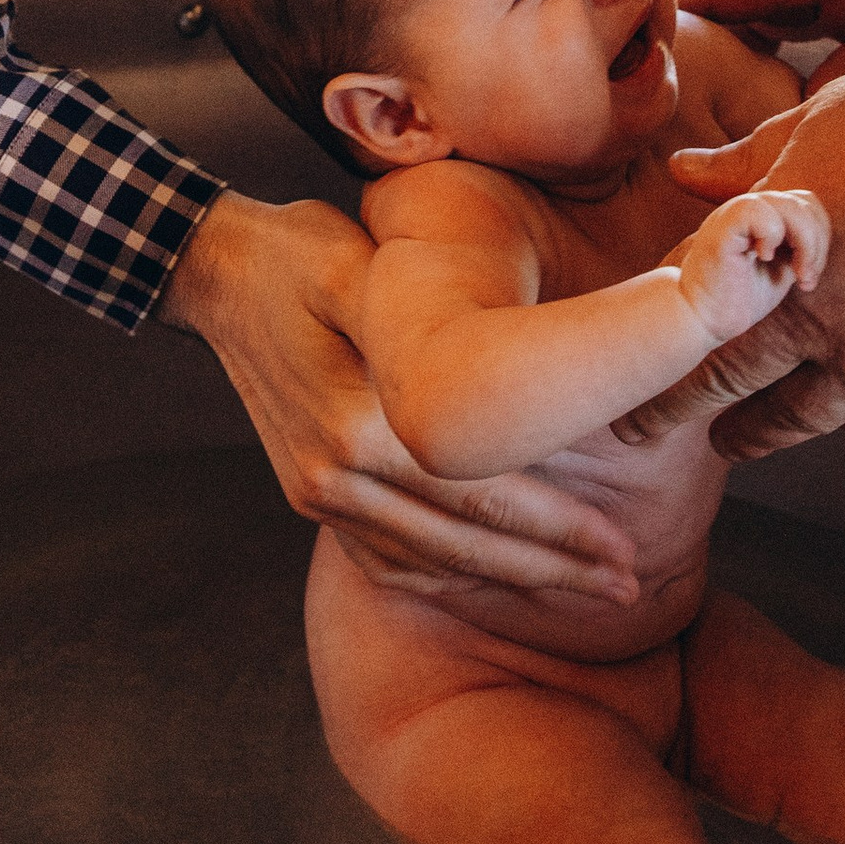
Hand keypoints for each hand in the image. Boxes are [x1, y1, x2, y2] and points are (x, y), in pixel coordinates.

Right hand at [161, 190, 639, 605]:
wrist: (217, 275)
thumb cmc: (300, 254)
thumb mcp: (356, 266)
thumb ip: (422, 324)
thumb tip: (514, 361)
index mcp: (357, 427)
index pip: (480, 497)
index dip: (557, 530)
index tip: (624, 552)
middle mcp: (335, 476)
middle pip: (463, 543)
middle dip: (552, 570)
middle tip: (628, 587)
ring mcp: (318, 494)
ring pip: (429, 563)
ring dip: (509, 581)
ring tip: (582, 589)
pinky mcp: (311, 495)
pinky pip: (388, 559)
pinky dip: (449, 575)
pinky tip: (497, 576)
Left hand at [613, 65, 844, 455]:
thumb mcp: (821, 123)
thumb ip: (748, 163)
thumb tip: (684, 173)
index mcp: (784, 263)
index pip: (699, 322)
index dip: (659, 352)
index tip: (627, 370)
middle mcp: (827, 326)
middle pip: (737, 387)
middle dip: (684, 413)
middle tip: (642, 431)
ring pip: (808, 419)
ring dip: (761, 434)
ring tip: (734, 441)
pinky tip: (842, 421)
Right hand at [674, 185, 827, 342]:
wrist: (702, 319)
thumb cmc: (740, 297)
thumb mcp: (782, 268)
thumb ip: (800, 247)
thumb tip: (823, 236)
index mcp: (765, 215)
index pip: (808, 202)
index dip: (820, 236)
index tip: (809, 275)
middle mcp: (750, 207)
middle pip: (804, 201)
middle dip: (817, 243)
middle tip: (806, 278)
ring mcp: (734, 213)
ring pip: (788, 204)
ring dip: (803, 243)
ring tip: (796, 274)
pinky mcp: (721, 228)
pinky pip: (757, 211)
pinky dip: (771, 235)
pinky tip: (764, 258)